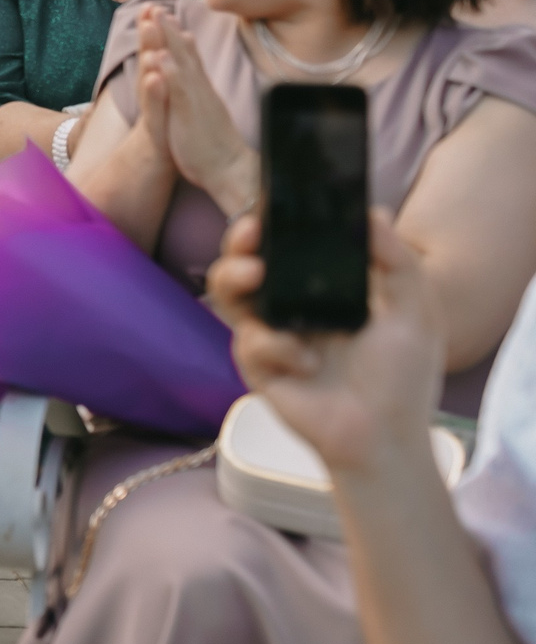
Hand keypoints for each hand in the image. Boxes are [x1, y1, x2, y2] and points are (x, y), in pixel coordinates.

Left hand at [134, 5, 257, 212]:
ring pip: (180, 64)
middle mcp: (199, 89)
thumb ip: (197, 92)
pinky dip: (169, 72)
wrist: (231, 169)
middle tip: (155, 3)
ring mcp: (195, 100)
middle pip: (182, 52)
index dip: (173, 33)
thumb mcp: (203, 112)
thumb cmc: (214, 143)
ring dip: (168, 40)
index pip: (186, 56)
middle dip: (168, 27)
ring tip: (157, 16)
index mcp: (199, 89)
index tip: (162, 10)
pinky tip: (159, 57)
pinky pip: (179, 91)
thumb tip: (194, 76)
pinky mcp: (190, 114)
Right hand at [208, 209, 442, 479]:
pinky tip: (307, 364)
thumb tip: (373, 213)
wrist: (384, 437)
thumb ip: (399, 261)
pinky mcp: (257, 365)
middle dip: (238, 240)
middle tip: (250, 234)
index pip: (287, 242)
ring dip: (233, 277)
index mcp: (323, 286)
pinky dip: (277, 347)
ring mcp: (270, 333)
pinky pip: (249, 342)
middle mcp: (290, 304)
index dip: (273, 221)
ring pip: (228, 292)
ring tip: (254, 276)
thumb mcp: (415, 312)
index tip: (271, 206)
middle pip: (245, 258)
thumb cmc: (401, 377)